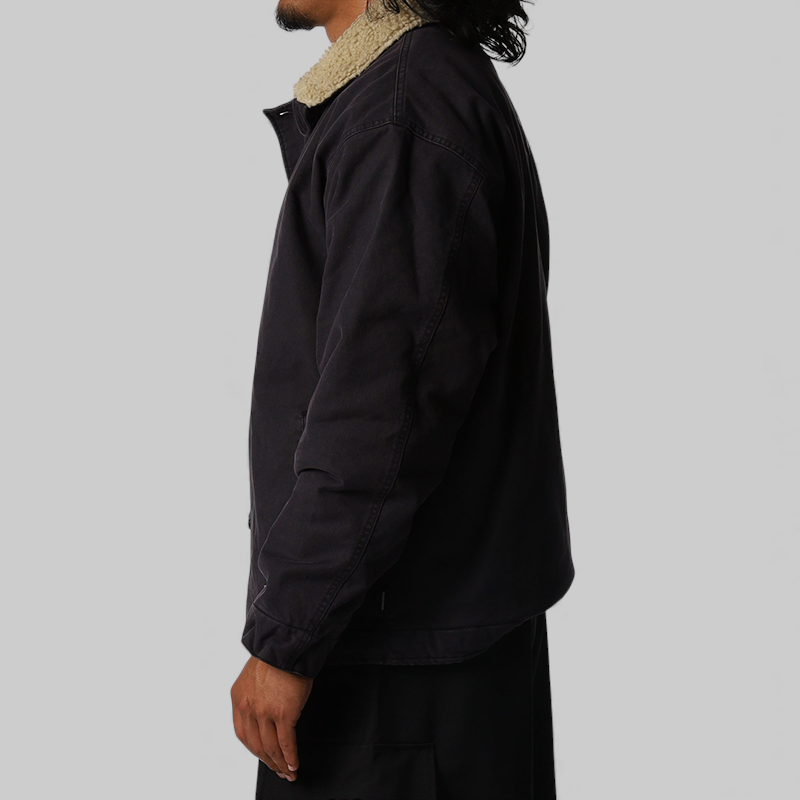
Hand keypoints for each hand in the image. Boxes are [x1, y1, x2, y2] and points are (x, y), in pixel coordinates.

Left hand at [231, 656, 313, 780]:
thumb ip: (256, 697)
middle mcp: (248, 708)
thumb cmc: (276, 656)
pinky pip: (286, 743)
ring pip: (270, 748)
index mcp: (238, 698)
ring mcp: (265, 713)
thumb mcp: (256, 677)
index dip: (255, 749)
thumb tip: (267, 714)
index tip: (263, 756)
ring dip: (280, 764)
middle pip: (256, 745)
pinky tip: (294, 764)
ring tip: (288, 772)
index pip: (243, 734)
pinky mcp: (284, 714)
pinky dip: (290, 757)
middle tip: (278, 770)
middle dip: (268, 761)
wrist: (287, 645)